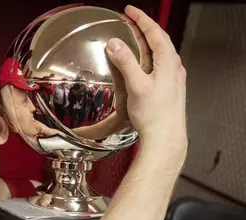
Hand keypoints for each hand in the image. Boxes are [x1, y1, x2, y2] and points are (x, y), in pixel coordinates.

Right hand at [106, 5, 186, 146]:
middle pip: (159, 40)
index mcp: (168, 62)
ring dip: (145, 42)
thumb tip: (114, 43)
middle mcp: (173, 67)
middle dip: (143, 27)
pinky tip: (140, 62)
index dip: (141, 19)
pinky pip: (158, 64)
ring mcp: (172, 78)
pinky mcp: (168, 88)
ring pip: (159, 52)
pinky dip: (147, 56)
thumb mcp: (136, 85)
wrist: (165, 137)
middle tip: (129, 19)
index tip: (129, 11)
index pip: (155, 32)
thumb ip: (125, 62)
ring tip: (133, 36)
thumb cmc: (153, 114)